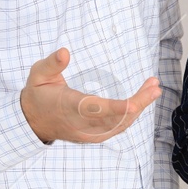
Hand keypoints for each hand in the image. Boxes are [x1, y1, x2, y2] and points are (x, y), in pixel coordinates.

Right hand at [17, 48, 161, 144]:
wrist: (32, 122)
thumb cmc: (38, 94)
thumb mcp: (38, 75)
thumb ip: (51, 64)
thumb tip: (65, 51)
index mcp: (67, 106)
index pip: (93, 109)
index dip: (115, 109)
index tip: (133, 104)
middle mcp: (80, 123)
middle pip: (113, 118)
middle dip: (137, 103)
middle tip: (155, 86)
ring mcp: (88, 133)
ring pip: (119, 125)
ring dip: (139, 107)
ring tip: (154, 88)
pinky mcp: (94, 136)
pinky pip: (117, 128)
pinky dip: (132, 115)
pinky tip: (143, 100)